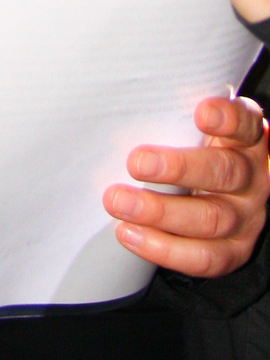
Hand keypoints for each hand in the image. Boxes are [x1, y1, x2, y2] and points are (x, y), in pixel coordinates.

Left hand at [102, 95, 268, 276]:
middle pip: (224, 172)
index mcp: (245, 140)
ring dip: (160, 213)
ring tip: (119, 203)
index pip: (245, 124)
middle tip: (135, 163)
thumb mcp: (191, 129)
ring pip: (211, 219)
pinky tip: (130, 234)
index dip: (228, 118)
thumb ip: (171, 120)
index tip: (202, 113)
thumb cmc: (195, 150)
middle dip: (178, 168)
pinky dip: (164, 248)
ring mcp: (247, 217)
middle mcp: (252, 177)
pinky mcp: (235, 251)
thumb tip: (116, 111)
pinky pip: (204, 257)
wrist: (220, 196)